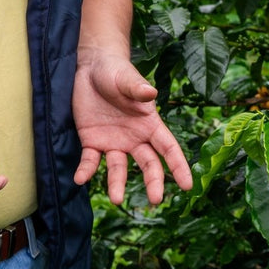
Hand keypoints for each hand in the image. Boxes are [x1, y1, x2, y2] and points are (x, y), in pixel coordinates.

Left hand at [72, 49, 193, 205]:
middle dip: (153, 182)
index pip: (168, 148)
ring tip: (116, 199)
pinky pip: (90, 160)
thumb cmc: (116, 71)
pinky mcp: (92, 141)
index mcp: (149, 124)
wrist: (91, 68)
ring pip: (119, 168)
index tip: (187, 186)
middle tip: (155, 200)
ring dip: (117, 184)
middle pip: (148, 164)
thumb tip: (151, 93)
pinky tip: (80, 179)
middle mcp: (134, 138)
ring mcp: (113, 142)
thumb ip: (137, 88)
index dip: (178, 167)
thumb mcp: (127, 79)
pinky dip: (86, 171)